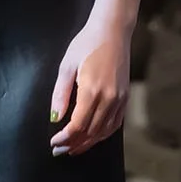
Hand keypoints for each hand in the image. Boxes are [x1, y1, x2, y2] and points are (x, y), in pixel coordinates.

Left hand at [49, 19, 130, 157]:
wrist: (113, 30)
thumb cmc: (87, 43)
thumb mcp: (67, 65)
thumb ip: (60, 93)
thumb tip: (55, 117)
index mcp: (92, 90)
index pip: (78, 125)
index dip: (65, 138)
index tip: (54, 142)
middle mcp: (109, 98)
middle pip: (91, 132)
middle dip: (73, 144)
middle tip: (59, 150)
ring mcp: (120, 99)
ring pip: (104, 131)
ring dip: (88, 143)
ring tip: (73, 149)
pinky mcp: (125, 97)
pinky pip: (115, 124)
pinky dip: (103, 135)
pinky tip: (92, 138)